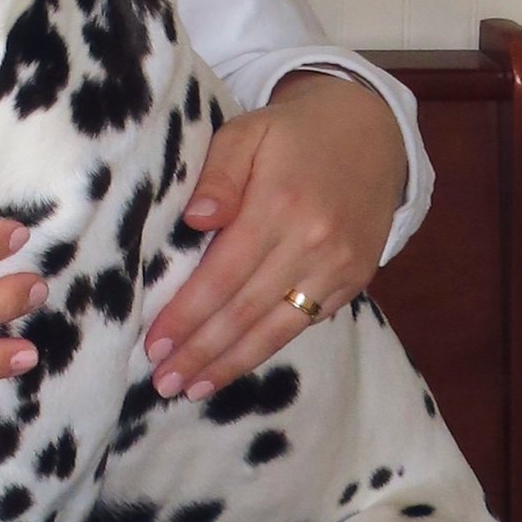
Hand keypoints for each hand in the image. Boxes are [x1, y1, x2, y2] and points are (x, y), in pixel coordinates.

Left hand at [144, 72, 406, 403]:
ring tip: (191, 389)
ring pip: (276, 329)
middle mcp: (315, 243)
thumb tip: (195, 220)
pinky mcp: (354, 281)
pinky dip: (266, 349)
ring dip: (230, 364)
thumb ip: (217, 174)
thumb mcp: (247, 132)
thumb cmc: (289, 134)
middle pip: (246, 311)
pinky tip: (234, 365)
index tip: (153, 344)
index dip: (187, 315)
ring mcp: (339, 267)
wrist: (369, 133)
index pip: (223, 275)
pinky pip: (303, 323)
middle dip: (200, 351)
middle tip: (163, 382)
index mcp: (281, 204)